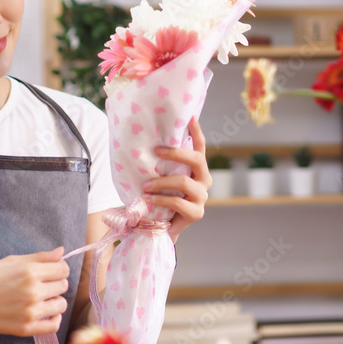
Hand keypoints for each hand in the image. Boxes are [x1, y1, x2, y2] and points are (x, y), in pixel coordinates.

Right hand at [0, 247, 69, 337]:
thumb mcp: (10, 261)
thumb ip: (39, 257)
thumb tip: (62, 251)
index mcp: (29, 272)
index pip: (63, 269)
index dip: (58, 269)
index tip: (49, 272)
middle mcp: (32, 291)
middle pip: (63, 286)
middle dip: (55, 283)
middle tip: (41, 285)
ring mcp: (30, 311)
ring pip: (61, 305)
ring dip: (54, 301)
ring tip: (41, 299)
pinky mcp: (26, 328)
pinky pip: (54, 325)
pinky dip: (54, 319)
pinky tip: (44, 313)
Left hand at [142, 117, 210, 242]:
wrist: (161, 228)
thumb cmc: (158, 197)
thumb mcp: (159, 177)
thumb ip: (159, 164)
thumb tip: (138, 142)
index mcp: (197, 168)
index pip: (199, 146)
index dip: (196, 131)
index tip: (190, 116)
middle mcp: (204, 180)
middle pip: (196, 160)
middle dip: (177, 153)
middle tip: (157, 150)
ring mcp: (202, 197)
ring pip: (184, 182)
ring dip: (161, 182)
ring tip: (144, 186)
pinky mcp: (196, 213)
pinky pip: (177, 202)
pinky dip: (159, 200)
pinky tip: (146, 200)